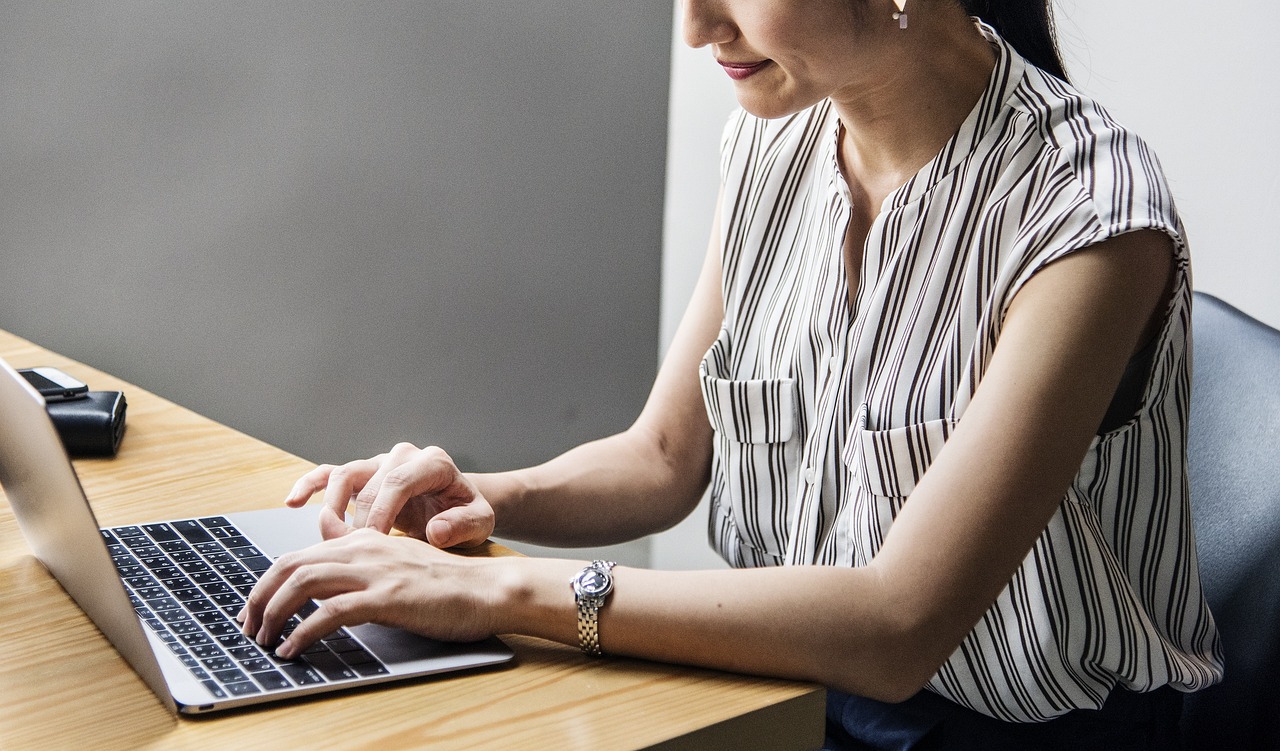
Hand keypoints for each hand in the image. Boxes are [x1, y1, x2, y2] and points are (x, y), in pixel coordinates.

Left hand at [236, 529, 500, 658]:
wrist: (488, 588)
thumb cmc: (449, 583)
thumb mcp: (400, 558)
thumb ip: (363, 553)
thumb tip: (329, 547)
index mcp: (365, 539)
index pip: (299, 554)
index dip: (268, 582)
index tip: (256, 609)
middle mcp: (365, 549)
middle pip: (291, 565)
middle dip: (259, 597)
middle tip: (247, 626)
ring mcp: (376, 571)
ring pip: (302, 582)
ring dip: (273, 613)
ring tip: (263, 639)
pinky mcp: (388, 597)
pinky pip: (331, 612)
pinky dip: (303, 632)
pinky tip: (293, 649)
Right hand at [285, 443, 494, 547]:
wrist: (459, 509)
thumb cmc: (467, 516)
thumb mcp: (480, 524)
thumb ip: (463, 526)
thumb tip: (436, 531)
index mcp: (433, 463)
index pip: (399, 479)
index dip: (381, 511)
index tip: (372, 542)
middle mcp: (402, 456)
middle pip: (368, 481)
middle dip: (356, 519)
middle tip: (350, 552)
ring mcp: (378, 464)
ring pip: (343, 474)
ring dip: (331, 507)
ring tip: (329, 538)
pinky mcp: (361, 476)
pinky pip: (328, 474)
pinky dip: (309, 486)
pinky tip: (292, 503)